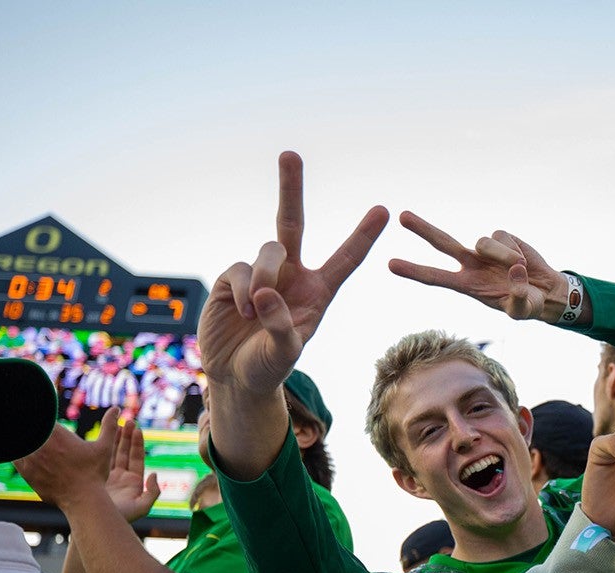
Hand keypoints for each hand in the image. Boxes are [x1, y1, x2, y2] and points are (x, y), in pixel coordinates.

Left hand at [14, 409, 119, 510]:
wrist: (82, 499)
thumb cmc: (94, 473)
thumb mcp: (104, 448)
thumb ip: (108, 426)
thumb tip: (116, 408)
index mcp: (57, 433)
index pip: (41, 415)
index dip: (42, 416)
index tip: (46, 419)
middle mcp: (40, 443)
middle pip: (27, 427)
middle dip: (33, 428)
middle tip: (32, 428)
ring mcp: (30, 458)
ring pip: (19, 442)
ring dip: (24, 441)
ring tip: (28, 441)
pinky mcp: (25, 471)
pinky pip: (14, 458)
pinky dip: (19, 454)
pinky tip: (25, 454)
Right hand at [105, 416, 159, 521]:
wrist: (97, 525)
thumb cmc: (120, 519)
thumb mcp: (142, 507)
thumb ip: (153, 492)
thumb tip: (154, 474)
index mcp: (134, 482)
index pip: (137, 458)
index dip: (137, 443)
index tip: (137, 428)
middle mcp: (121, 478)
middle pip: (125, 452)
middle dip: (127, 436)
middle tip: (128, 420)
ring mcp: (107, 477)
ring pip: (112, 454)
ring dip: (114, 439)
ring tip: (116, 423)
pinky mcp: (95, 478)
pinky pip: (99, 459)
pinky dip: (100, 448)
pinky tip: (99, 436)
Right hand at [198, 151, 388, 396]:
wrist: (237, 376)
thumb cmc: (270, 366)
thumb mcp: (285, 353)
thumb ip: (282, 325)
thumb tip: (264, 293)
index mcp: (318, 291)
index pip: (345, 259)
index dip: (363, 235)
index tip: (384, 210)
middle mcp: (292, 275)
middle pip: (291, 223)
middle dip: (290, 188)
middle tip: (289, 153)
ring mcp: (259, 273)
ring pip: (268, 252)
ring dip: (264, 277)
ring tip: (256, 309)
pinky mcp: (231, 279)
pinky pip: (238, 271)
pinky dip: (241, 291)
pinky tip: (242, 312)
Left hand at [388, 212, 571, 321]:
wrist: (545, 292)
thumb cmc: (528, 305)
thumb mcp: (522, 310)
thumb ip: (519, 296)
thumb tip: (516, 270)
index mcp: (467, 285)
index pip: (435, 277)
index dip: (414, 271)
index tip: (390, 265)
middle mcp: (470, 264)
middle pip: (443, 243)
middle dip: (423, 229)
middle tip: (402, 216)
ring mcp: (484, 250)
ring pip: (484, 243)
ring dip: (503, 256)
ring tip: (519, 269)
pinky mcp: (501, 238)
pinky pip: (503, 238)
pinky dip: (516, 250)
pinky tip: (524, 261)